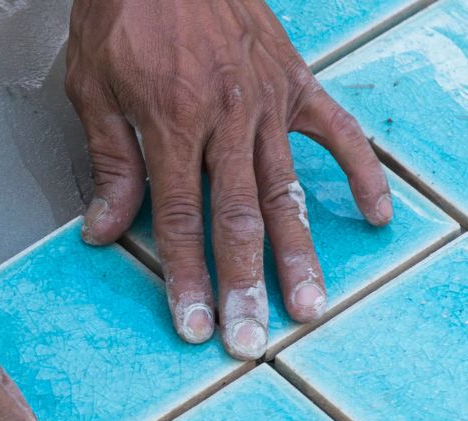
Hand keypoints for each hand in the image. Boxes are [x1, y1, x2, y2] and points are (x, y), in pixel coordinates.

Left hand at [67, 0, 393, 357]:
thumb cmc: (124, 12)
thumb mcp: (93, 85)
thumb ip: (110, 161)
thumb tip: (105, 232)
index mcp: (172, 123)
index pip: (182, 219)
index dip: (188, 278)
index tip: (195, 325)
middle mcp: (225, 118)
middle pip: (238, 219)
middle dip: (245, 285)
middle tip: (253, 340)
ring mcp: (266, 100)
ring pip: (287, 190)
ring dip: (299, 253)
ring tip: (310, 305)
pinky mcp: (294, 80)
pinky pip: (336, 132)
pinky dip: (360, 174)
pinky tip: (375, 218)